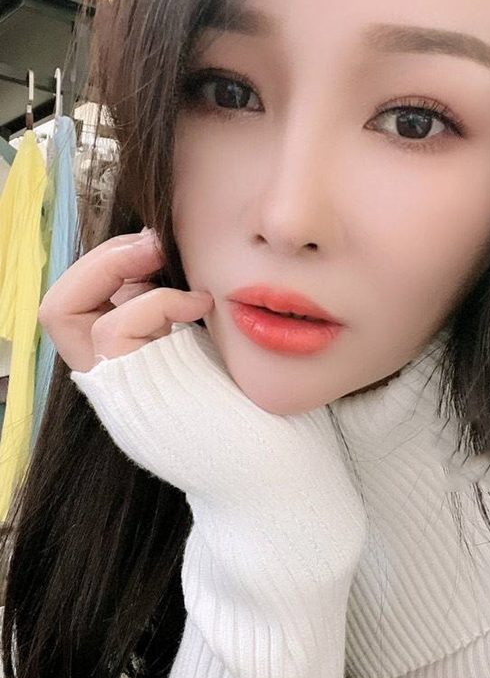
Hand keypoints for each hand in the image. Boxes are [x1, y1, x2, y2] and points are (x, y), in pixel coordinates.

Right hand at [38, 226, 212, 371]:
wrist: (244, 435)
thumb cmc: (222, 383)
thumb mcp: (186, 327)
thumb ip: (161, 297)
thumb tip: (155, 244)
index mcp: (112, 350)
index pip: (77, 298)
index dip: (104, 261)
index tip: (152, 242)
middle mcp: (97, 366)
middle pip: (58, 304)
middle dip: (102, 257)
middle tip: (153, 241)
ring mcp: (103, 377)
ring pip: (64, 310)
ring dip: (115, 266)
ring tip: (163, 252)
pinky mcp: (118, 382)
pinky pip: (116, 328)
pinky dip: (158, 303)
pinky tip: (198, 302)